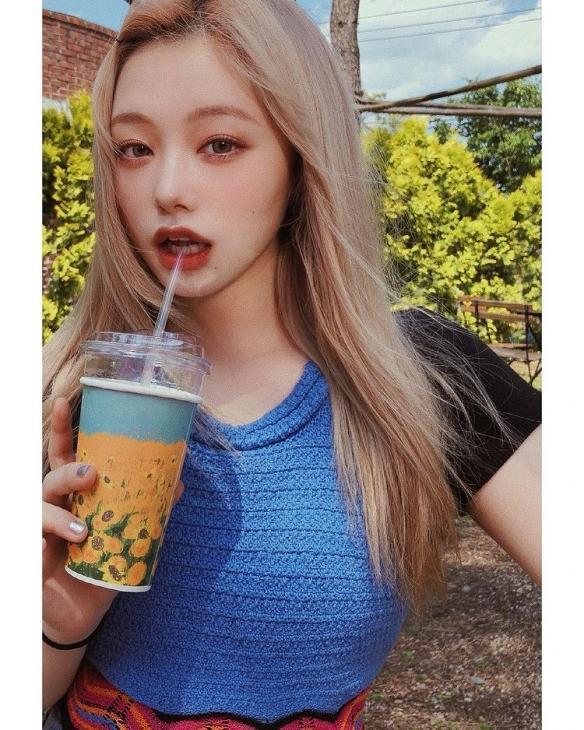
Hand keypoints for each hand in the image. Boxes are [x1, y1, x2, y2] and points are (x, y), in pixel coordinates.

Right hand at [42, 397, 184, 643]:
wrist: (82, 611)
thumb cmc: (101, 563)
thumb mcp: (129, 534)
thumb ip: (150, 508)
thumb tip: (179, 482)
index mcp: (74, 493)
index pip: (64, 454)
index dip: (63, 428)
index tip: (64, 400)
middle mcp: (53, 505)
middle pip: (52, 476)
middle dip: (69, 472)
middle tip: (91, 475)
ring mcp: (38, 531)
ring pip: (39, 509)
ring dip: (60, 517)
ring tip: (84, 531)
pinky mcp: (31, 558)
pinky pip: (30, 545)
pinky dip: (41, 547)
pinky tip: (49, 552)